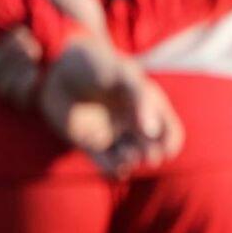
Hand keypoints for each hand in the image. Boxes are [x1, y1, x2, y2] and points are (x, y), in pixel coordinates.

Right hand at [0, 0, 105, 106]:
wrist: (112, 61)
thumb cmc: (85, 23)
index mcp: (11, 38)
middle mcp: (13, 64)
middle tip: (24, 38)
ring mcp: (24, 84)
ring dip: (10, 66)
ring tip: (36, 52)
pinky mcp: (37, 101)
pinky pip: (13, 96)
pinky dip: (21, 84)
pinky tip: (37, 76)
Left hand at [40, 34, 184, 176]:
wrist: (62, 64)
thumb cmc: (97, 63)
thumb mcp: (123, 74)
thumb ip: (140, 99)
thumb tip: (151, 131)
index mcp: (146, 107)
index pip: (168, 132)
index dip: (169, 144)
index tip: (164, 147)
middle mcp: (130, 122)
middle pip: (150, 149)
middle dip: (151, 155)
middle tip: (146, 154)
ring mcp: (110, 132)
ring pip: (128, 158)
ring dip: (131, 162)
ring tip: (127, 157)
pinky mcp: (88, 141)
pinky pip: (104, 162)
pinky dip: (112, 169)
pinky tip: (116, 168)